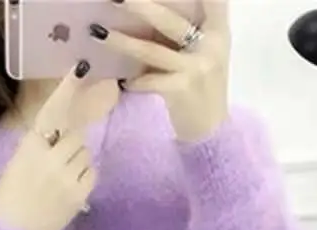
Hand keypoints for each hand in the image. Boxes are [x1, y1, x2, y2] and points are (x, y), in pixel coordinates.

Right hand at [0, 62, 110, 229]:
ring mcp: (67, 177)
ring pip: (85, 153)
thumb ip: (38, 145)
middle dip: (70, 144)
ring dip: (78, 161)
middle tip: (59, 160)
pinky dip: (84, 177)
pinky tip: (69, 188)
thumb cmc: (10, 197)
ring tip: (61, 178)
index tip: (80, 69)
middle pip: (76, 135)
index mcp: (30, 147)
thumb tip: (61, 130)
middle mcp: (50, 158)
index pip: (52, 113)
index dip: (67, 90)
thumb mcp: (17, 163)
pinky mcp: (79, 194)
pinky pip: (91, 173)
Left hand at [91, 0, 229, 141]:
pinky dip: (133, 82)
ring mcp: (196, 67)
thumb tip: (145, 10)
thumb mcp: (205, 53)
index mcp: (218, 30)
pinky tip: (120, 81)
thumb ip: (187, 31)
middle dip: (141, 5)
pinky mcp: (182, 89)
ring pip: (152, 50)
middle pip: (170, 19)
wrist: (212, 131)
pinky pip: (149, 81)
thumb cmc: (203, 88)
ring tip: (98, 32)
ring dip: (122, 41)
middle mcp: (211, 44)